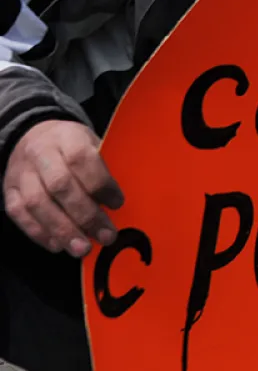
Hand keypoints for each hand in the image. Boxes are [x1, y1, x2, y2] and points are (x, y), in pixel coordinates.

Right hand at [3, 120, 123, 257]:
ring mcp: (21, 173)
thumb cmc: (74, 147)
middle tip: (105, 236)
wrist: (34, 137)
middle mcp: (41, 153)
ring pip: (37, 203)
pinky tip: (58, 245)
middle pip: (60, 185)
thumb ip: (104, 169)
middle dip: (85, 215)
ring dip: (62, 230)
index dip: (100, 184)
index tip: (117, 204)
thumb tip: (119, 205)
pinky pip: (19, 213)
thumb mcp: (93, 144)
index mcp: (68, 137)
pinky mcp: (9, 190)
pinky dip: (39, 232)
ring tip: (82, 248)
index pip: (82, 159)